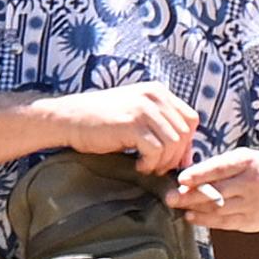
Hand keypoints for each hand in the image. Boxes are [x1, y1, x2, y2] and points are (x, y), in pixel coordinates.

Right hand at [50, 82, 198, 174]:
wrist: (68, 118)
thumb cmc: (100, 121)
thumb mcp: (135, 113)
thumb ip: (160, 125)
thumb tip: (186, 155)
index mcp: (158, 91)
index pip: (191, 119)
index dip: (186, 143)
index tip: (171, 158)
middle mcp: (154, 95)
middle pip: (184, 134)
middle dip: (174, 157)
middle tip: (156, 167)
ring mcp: (143, 108)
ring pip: (173, 144)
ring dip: (162, 162)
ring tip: (146, 167)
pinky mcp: (131, 124)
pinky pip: (156, 151)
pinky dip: (150, 164)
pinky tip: (136, 165)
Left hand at [166, 148, 258, 231]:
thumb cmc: (253, 167)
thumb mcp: (239, 158)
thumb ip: (215, 166)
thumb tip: (184, 178)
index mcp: (246, 162)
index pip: (220, 168)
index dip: (200, 174)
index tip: (181, 179)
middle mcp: (250, 184)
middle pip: (217, 192)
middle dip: (190, 196)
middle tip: (170, 198)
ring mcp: (252, 205)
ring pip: (219, 210)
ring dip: (195, 209)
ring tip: (178, 207)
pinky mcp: (252, 222)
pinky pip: (226, 223)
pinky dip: (206, 221)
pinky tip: (192, 217)